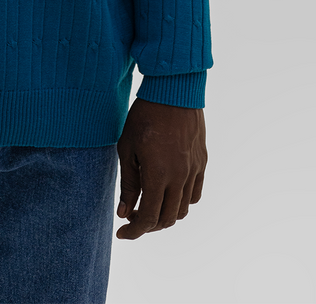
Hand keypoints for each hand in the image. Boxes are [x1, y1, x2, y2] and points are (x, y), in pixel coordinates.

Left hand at [115, 99, 206, 239]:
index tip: (122, 233)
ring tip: (149, 205)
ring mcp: (194, 171)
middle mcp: (180, 177)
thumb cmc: (144, 116)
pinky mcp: (202, 163)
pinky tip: (167, 192)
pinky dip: (181, 201)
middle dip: (148, 225)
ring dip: (165, 215)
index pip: (149, 218)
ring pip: (182, 210)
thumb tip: (124, 212)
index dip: (134, 231)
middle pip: (167, 219)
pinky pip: (195, 194)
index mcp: (159, 175)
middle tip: (133, 218)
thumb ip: (127, 183)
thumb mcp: (127, 148)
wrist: (173, 90)